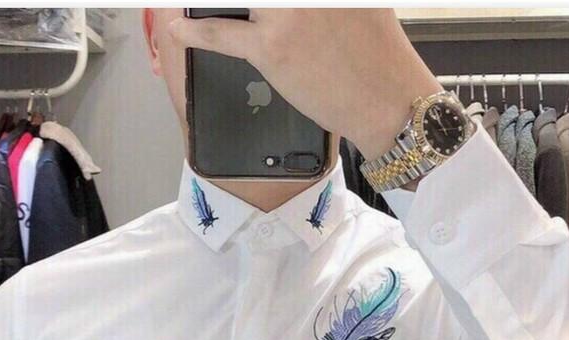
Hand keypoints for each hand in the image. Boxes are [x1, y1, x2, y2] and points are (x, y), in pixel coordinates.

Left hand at [167, 8, 442, 161]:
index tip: (258, 7)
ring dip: (209, 2)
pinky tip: (179, 27)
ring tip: (192, 5)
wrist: (390, 101)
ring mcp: (284, 11)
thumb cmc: (378, 54)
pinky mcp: (271, 47)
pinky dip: (194, 30)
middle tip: (245, 16)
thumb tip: (297, 6)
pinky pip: (219, 32)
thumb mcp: (361, 0)